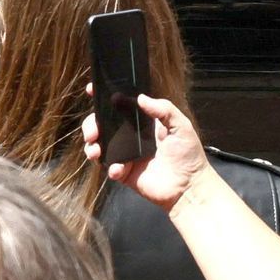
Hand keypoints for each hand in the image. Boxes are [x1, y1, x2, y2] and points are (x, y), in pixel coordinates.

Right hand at [83, 93, 209, 213]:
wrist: (188, 187)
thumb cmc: (188, 155)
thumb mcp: (181, 126)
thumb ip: (164, 109)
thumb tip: (141, 97)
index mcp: (143, 122)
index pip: (121, 106)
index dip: (105, 97)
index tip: (92, 91)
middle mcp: (131, 136)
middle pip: (103, 124)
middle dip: (91, 124)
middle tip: (93, 132)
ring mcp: (126, 154)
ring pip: (99, 145)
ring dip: (92, 146)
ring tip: (95, 150)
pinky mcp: (124, 172)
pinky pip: (109, 167)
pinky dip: (110, 167)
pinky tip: (118, 169)